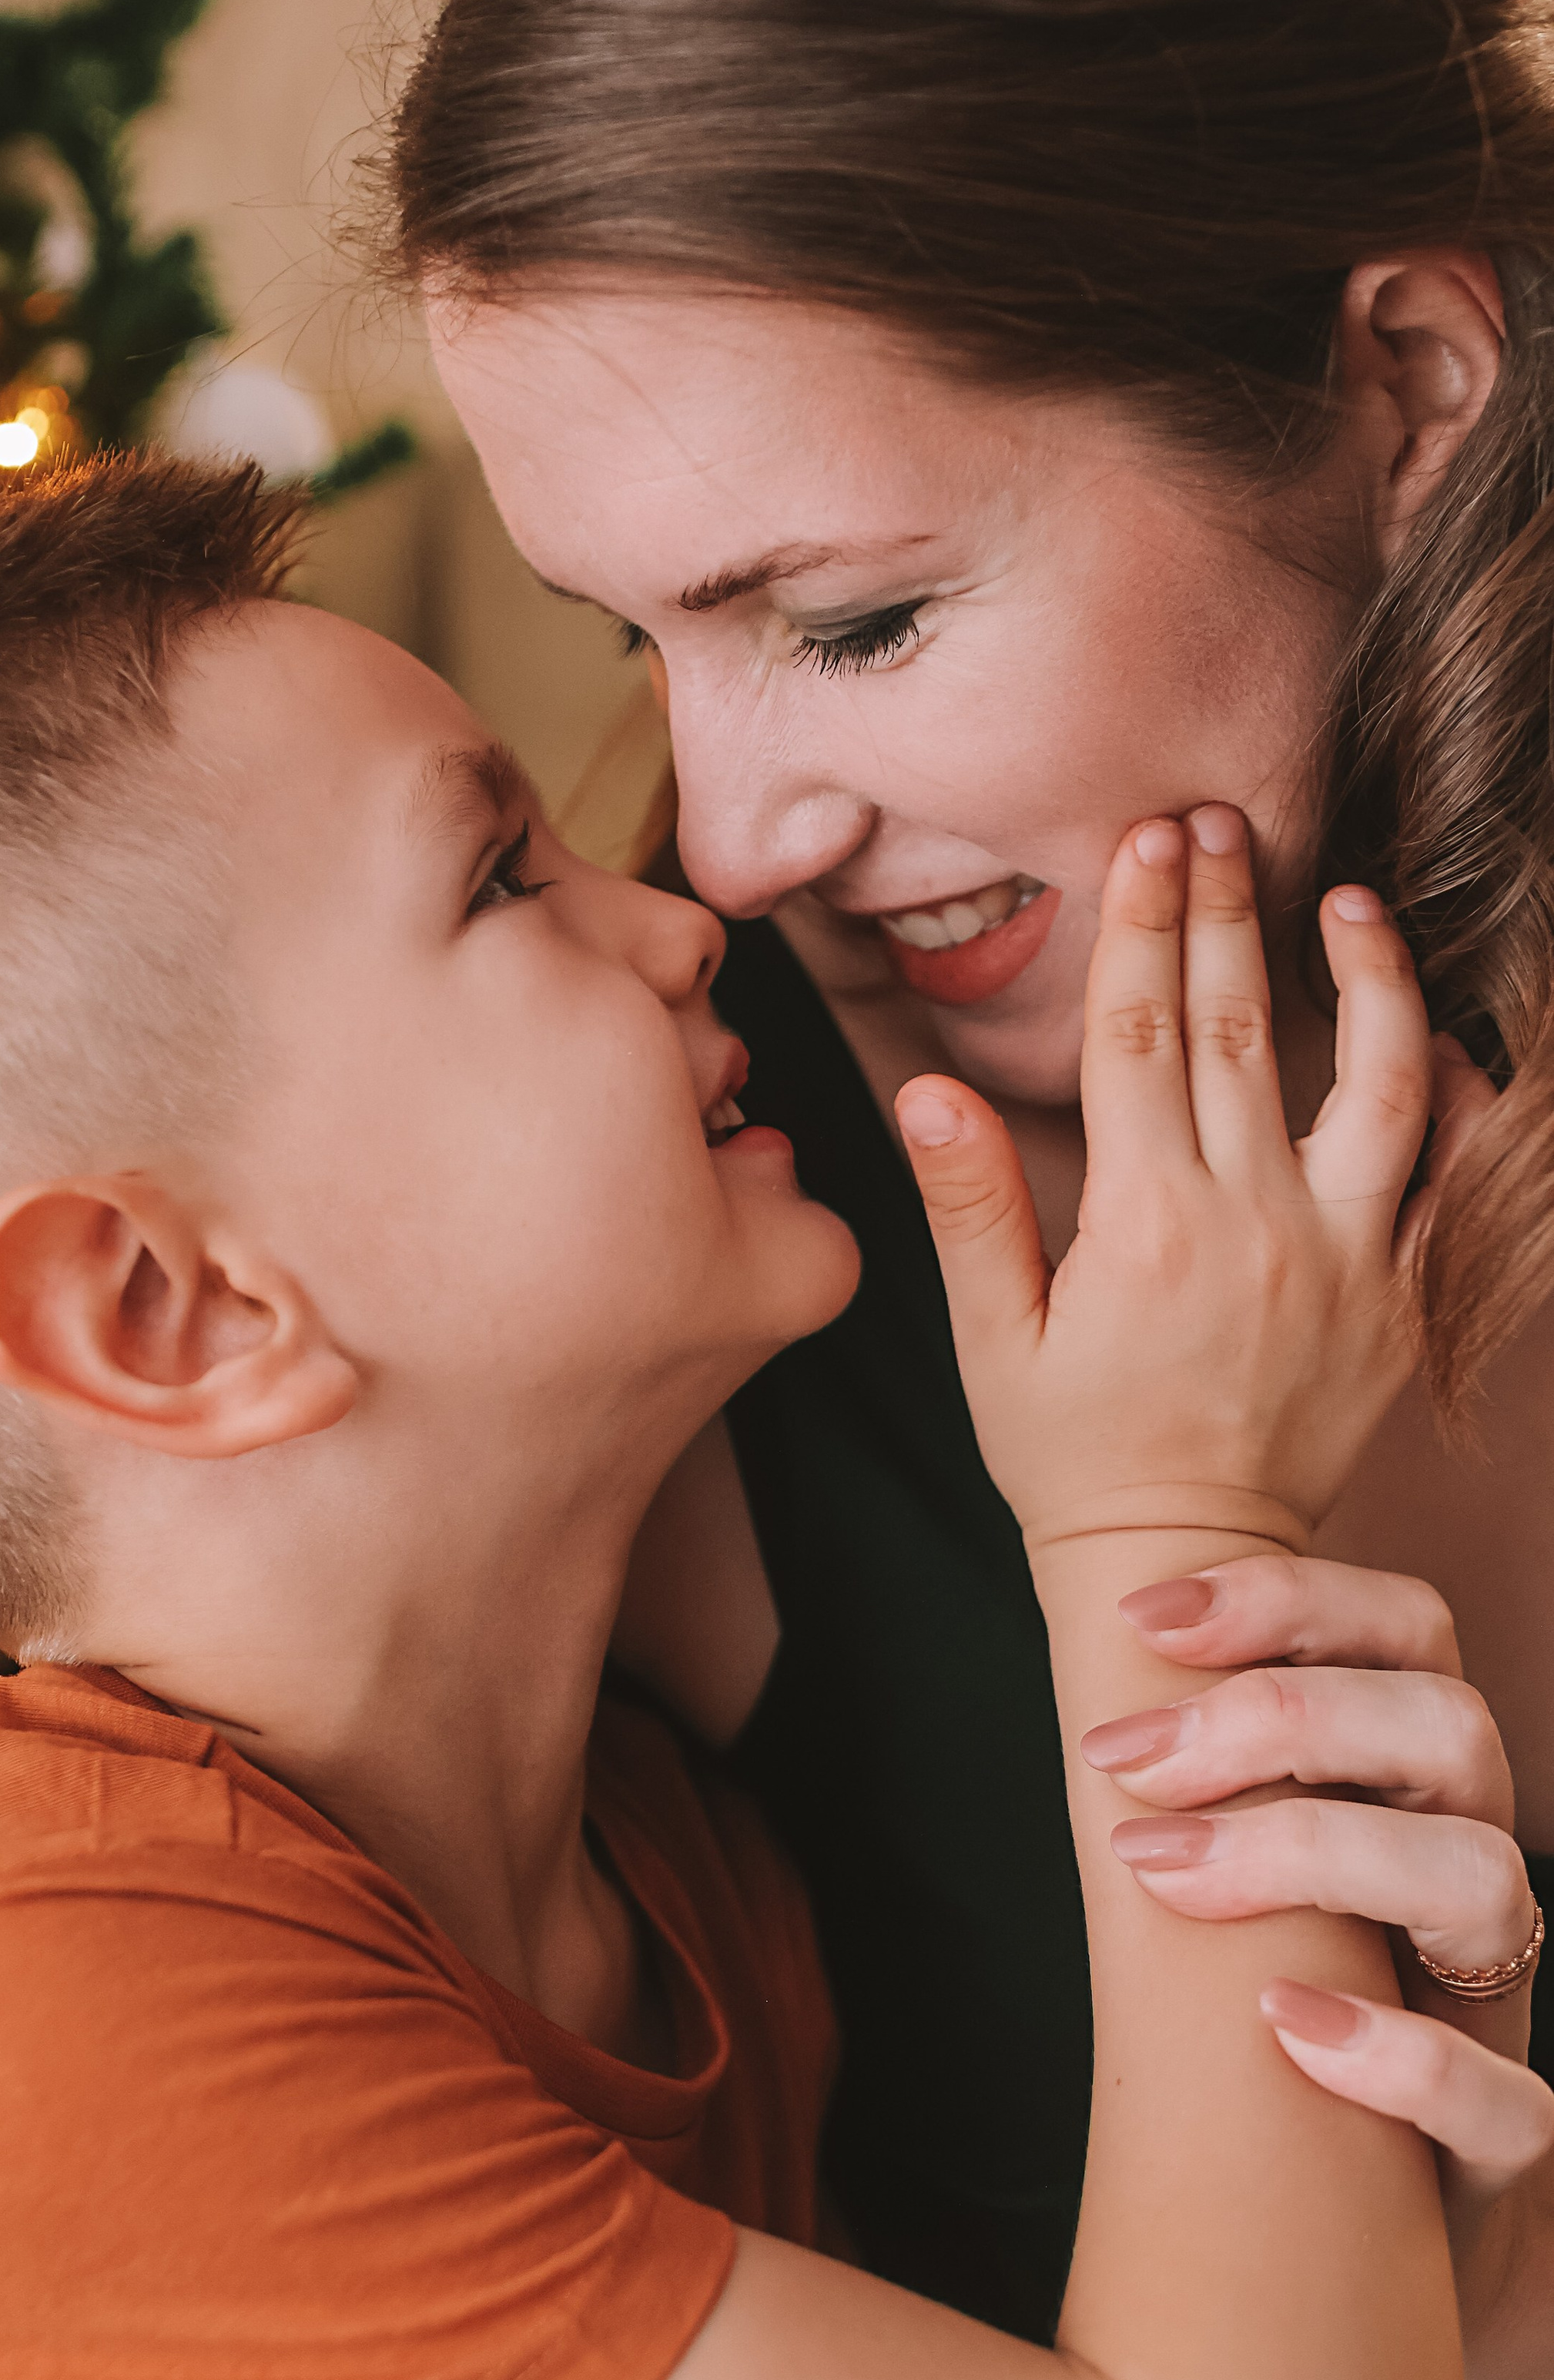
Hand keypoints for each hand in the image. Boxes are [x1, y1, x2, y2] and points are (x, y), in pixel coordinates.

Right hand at [894, 808, 1435, 1558]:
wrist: (1187, 1558)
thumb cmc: (1070, 1449)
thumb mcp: (990, 1337)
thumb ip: (970, 1206)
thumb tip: (928, 1092)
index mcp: (1143, 1228)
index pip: (1141, 1036)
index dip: (1142, 927)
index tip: (1144, 842)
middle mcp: (1252, 1227)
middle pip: (1241, 1028)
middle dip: (1227, 908)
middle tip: (1216, 821)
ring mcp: (1341, 1260)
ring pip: (1371, 1081)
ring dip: (1362, 976)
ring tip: (1344, 898)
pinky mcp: (1397, 1298)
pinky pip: (1447, 1176)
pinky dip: (1451, 1094)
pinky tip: (1433, 1031)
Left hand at [1084, 1552, 1553, 2271]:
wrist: (1360, 2264)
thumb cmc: (1271, 2032)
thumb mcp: (1235, 1887)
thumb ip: (1197, 1793)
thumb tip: (1084, 1700)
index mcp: (1412, 1790)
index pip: (1408, 1630)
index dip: (1287, 1600)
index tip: (1140, 1620)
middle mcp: (1472, 1876)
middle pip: (1451, 1725)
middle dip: (1281, 1716)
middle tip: (1123, 1761)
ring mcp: (1498, 2012)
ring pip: (1490, 1877)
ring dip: (1317, 1853)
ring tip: (1163, 1873)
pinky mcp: (1510, 2152)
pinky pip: (1514, 2104)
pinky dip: (1399, 2060)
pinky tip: (1282, 2025)